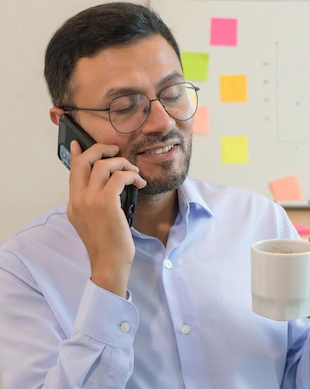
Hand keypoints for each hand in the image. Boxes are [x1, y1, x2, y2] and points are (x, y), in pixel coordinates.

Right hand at [67, 140, 145, 296]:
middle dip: (101, 150)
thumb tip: (109, 184)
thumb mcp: (94, 221)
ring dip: (122, 164)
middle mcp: (78, 200)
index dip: (77, 154)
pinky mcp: (106, 204)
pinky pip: (119, 177)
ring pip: (103, 165)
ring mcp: (90, 201)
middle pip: (84, 161)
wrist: (108, 264)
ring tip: (134, 172)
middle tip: (116, 151)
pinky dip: (131, 175)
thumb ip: (95, 203)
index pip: (73, 171)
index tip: (79, 143)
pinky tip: (139, 183)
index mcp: (74, 203)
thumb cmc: (108, 244)